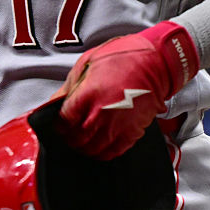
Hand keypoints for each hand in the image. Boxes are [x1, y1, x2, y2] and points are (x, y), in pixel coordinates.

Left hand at [54, 21, 198, 158]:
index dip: (58, 125)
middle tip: (68, 135)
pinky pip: (114, 151)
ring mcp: (118, 125)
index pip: (65, 120)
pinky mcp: (133, 132)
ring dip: (85, 148)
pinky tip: (100, 146)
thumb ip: (69, 86)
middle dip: (70, 138)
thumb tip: (55, 102)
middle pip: (77, 137)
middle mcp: (101, 112)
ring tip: (82, 142)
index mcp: (88, 93)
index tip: (59, 124)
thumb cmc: (121, 57)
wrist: (154, 62)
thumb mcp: (88, 63)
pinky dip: (103, 153)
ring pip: (94, 148)